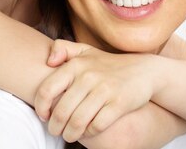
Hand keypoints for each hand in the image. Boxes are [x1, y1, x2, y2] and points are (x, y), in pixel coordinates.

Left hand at [34, 40, 159, 142]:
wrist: (144, 71)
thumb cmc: (108, 64)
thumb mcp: (86, 51)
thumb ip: (63, 49)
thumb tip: (49, 62)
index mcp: (76, 64)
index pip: (47, 90)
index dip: (41, 108)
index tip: (44, 116)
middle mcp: (89, 76)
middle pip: (61, 112)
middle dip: (55, 127)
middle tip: (55, 131)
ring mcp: (105, 90)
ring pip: (77, 122)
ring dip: (69, 134)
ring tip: (68, 136)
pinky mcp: (119, 104)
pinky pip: (96, 126)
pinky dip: (88, 133)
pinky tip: (86, 132)